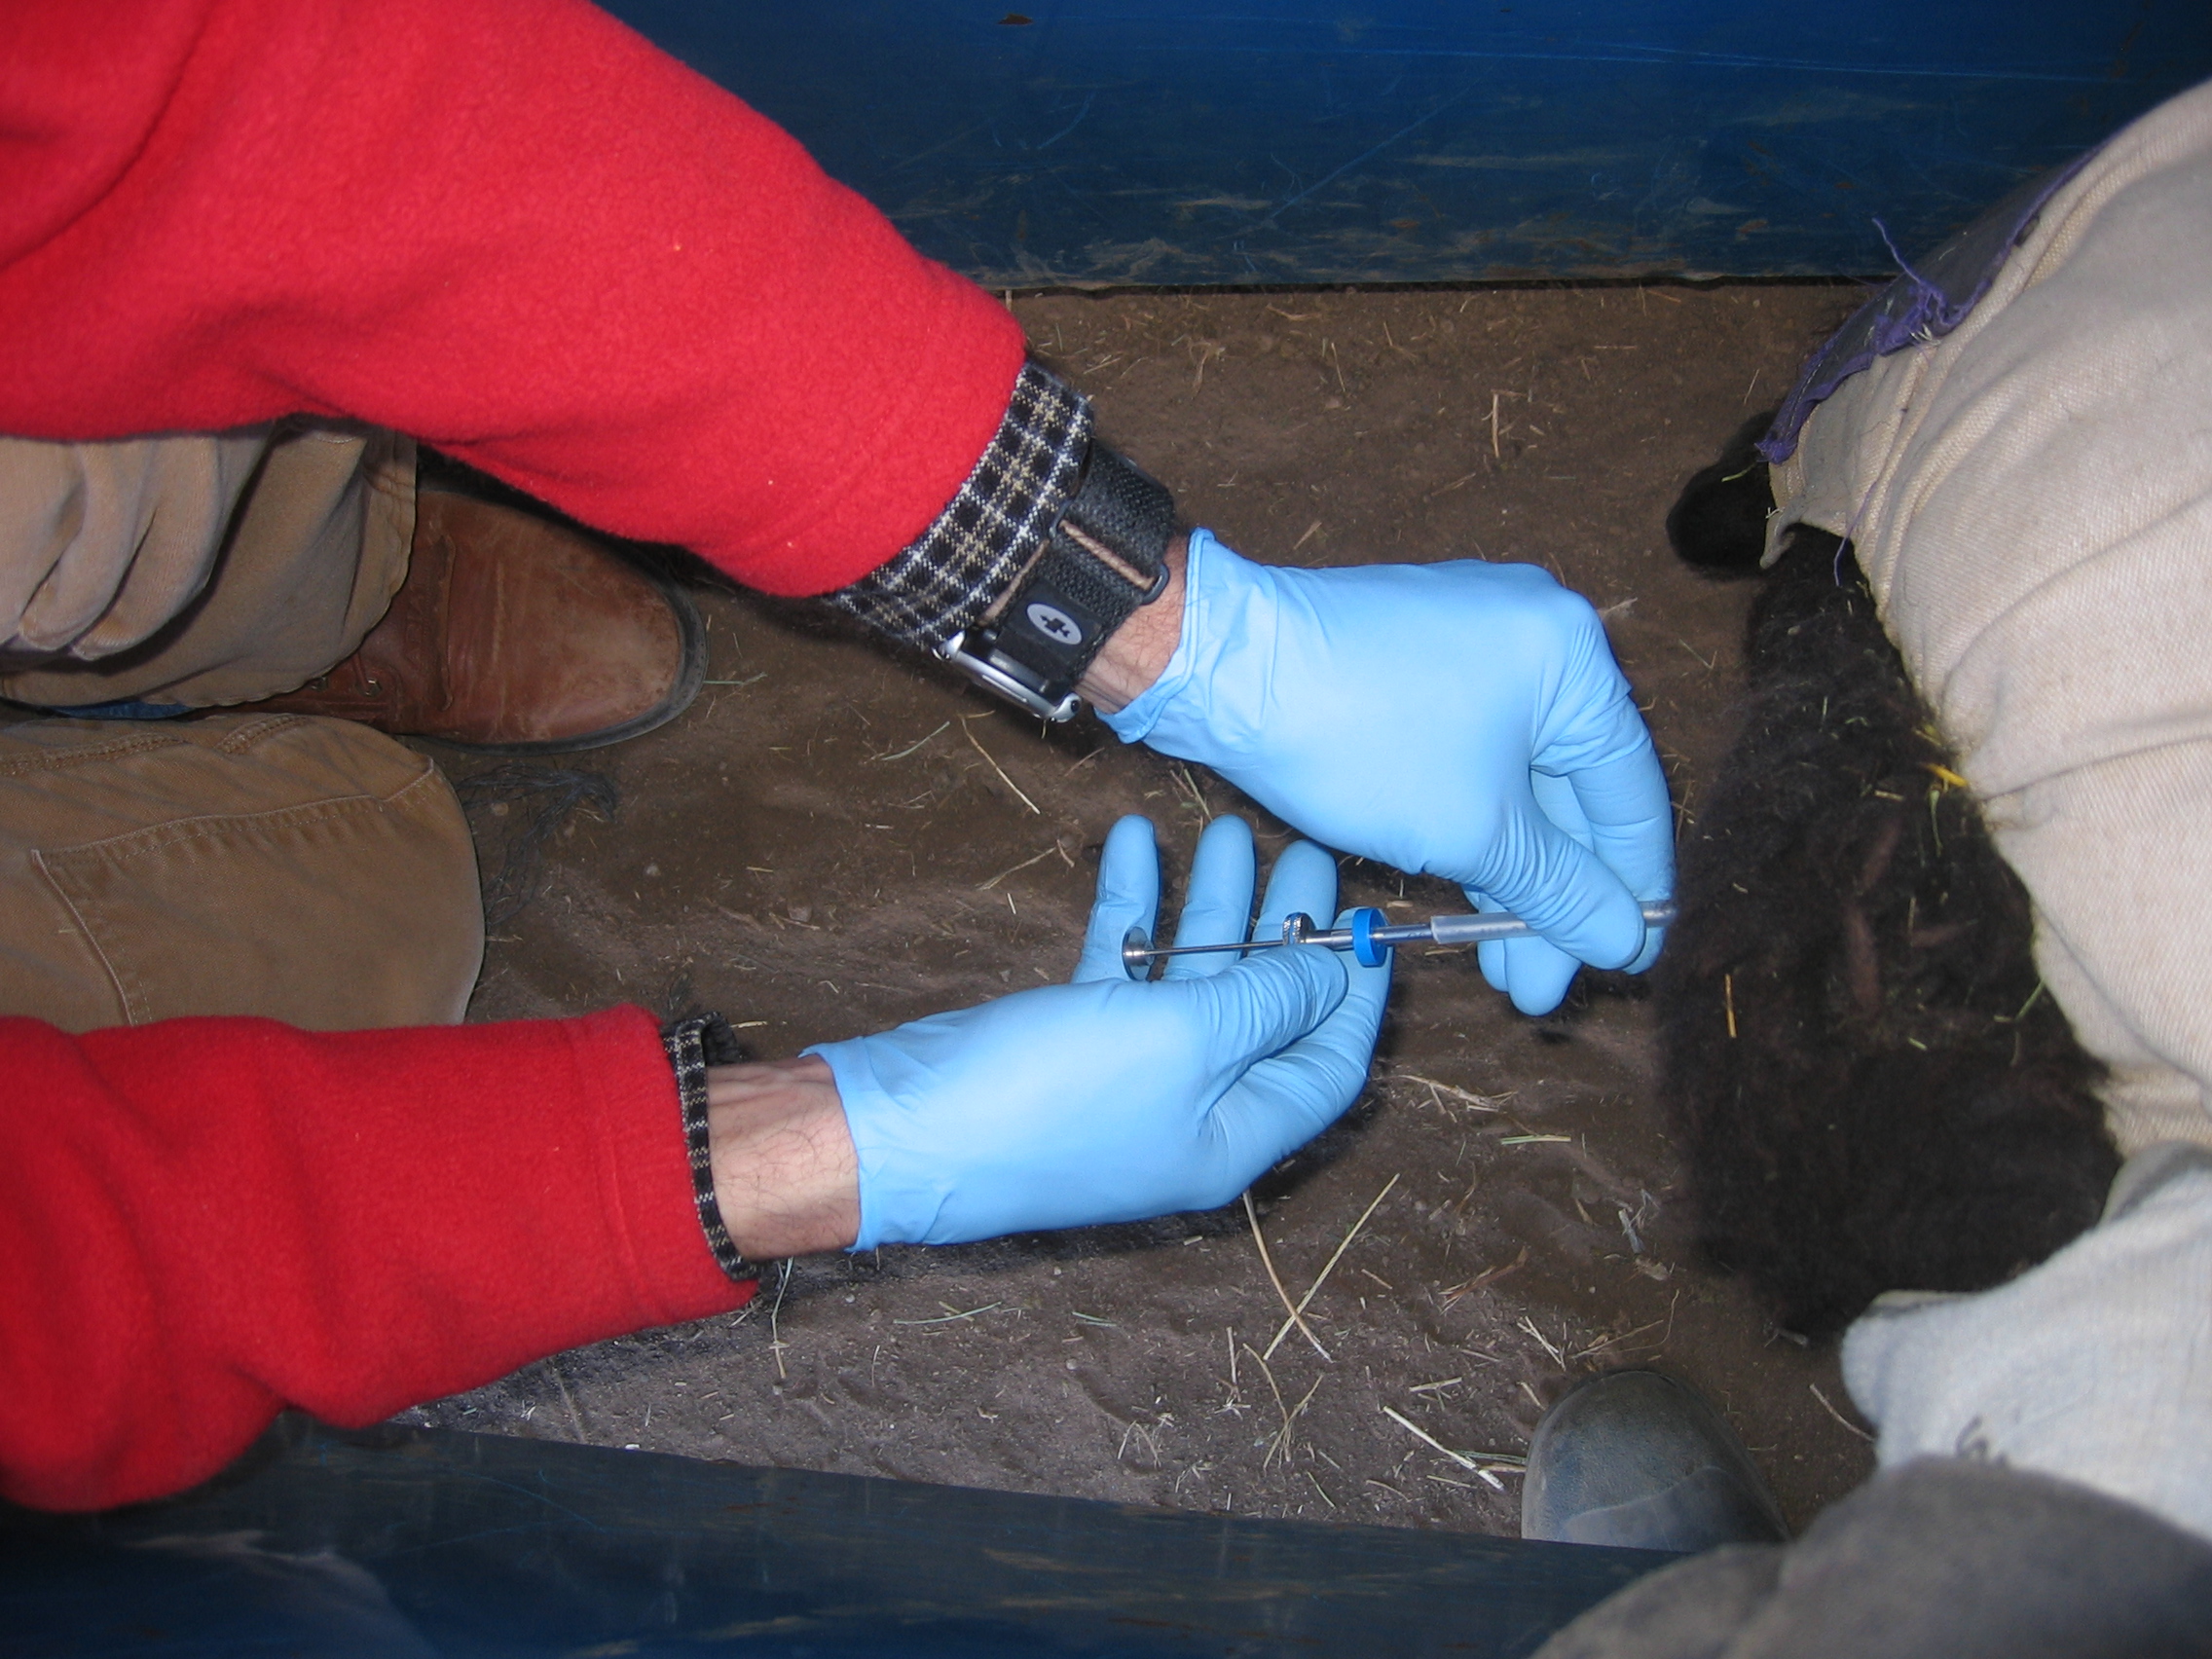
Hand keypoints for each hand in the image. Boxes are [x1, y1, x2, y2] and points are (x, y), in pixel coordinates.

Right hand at [807, 814, 1390, 1248]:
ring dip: (1211, 905)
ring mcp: (1128, 1076)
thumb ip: (1265, 1001)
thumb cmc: (1055, 1098)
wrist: (905, 1129)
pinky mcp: (1071, 1040)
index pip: (1327, 1066)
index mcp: (1235, 1134)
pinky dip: (1132, 907)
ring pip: (1192, 981)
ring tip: (1230, 830)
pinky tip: (1133, 841)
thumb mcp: (1184, 1041)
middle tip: (1305, 854)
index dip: (1355, 995)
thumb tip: (1326, 970)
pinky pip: (1122, 966)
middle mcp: (1192, 1109)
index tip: (1372, 921)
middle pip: (1262, 1013)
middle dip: (1287, 931)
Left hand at [1099, 530, 1672, 1013]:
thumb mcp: (1475, 831)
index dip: (1632, 890)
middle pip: (1573, 793)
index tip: (1626, 961)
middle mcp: (1538, 634)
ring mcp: (1475, 645)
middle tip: (1547, 986)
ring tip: (1507, 972)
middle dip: (1558, 898)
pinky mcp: (1419, 665)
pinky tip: (1472, 904)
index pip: (1631, 792)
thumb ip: (1560, 889)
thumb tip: (1622, 940)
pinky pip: (1471, 759)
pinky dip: (1474, 829)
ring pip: (1516, 784)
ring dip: (1513, 877)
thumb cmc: (1357, 734)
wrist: (1226, 668)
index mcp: (1574, 654)